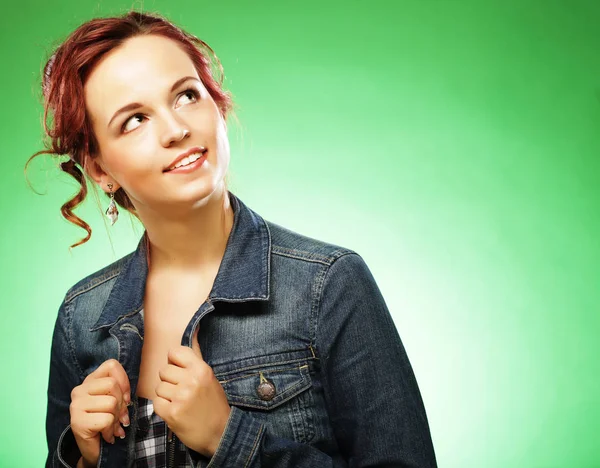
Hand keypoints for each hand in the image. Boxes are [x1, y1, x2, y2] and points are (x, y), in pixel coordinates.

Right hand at [70, 359, 130, 465]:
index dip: (124, 380)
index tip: (125, 397)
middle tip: (120, 416)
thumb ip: (120, 390)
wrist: (94, 449)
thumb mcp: (115, 401)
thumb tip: (127, 397)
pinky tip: (106, 434)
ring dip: (117, 419)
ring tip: (112, 426)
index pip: (111, 365)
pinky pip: (106, 419)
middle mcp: (79, 390)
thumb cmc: (107, 421)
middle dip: (122, 403)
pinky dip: (111, 430)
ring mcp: (75, 405)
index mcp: (89, 381)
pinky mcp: (77, 422)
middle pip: (112, 384)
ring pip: (111, 403)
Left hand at [154, 328, 230, 457]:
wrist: (220, 432)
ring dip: (166, 395)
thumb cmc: (214, 404)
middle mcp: (191, 380)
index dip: (174, 361)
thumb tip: (193, 332)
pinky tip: (175, 411)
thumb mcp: (209, 378)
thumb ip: (195, 361)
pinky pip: (156, 402)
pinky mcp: (172, 413)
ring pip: (159, 387)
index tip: (179, 369)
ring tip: (180, 402)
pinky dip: (163, 407)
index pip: (175, 352)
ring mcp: (181, 397)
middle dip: (169, 380)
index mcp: (201, 369)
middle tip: (181, 390)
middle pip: (164, 371)